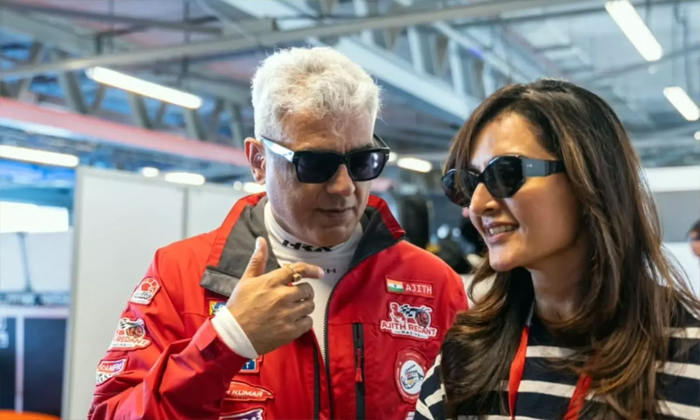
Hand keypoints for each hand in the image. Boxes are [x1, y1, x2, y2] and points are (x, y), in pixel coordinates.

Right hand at [226, 237, 323, 354]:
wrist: (233, 335)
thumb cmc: (239, 306)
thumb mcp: (246, 280)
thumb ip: (257, 260)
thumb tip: (261, 240)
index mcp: (272, 282)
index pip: (298, 270)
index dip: (312, 270)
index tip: (320, 273)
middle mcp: (282, 296)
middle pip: (307, 289)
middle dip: (304, 292)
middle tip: (297, 296)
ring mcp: (287, 315)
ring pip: (309, 306)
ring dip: (305, 306)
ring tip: (295, 309)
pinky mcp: (290, 331)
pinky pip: (308, 322)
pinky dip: (304, 321)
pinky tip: (294, 321)